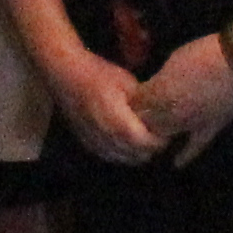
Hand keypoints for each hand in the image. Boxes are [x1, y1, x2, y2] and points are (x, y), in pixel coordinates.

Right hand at [43, 49, 163, 166]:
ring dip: (136, 153)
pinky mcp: (86, 143)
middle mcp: (107, 138)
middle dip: (151, 148)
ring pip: (124, 159)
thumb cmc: (98, 74)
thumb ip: (144, 104)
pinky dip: (121, 153)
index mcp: (120, 124)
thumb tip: (160, 116)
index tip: (167, 131)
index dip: (160, 140)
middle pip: (138, 155)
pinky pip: (109, 156)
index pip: (148, 144)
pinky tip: (126, 141)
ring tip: (143, 137)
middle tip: (158, 134)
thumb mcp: (127, 83)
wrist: (64, 75)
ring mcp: (95, 143)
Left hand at [132, 37, 232, 165]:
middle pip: (146, 123)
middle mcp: (170, 112)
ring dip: (157, 135)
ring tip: (152, 134)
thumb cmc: (205, 53)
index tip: (133, 98)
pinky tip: (176, 164)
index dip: (133, 100)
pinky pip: (195, 147)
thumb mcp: (174, 60)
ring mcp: (189, 124)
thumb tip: (156, 86)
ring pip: (165, 137)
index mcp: (159, 92)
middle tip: (141, 115)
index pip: (136, 103)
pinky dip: (185, 156)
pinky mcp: (209, 129)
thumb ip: (162, 78)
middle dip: (141, 119)